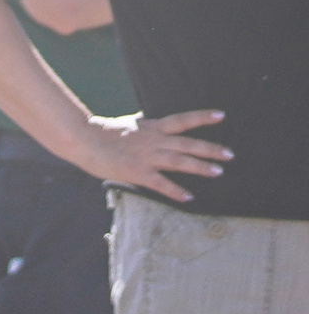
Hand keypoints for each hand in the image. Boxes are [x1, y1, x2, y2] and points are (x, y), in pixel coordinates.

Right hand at [69, 109, 229, 202]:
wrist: (84, 139)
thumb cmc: (100, 133)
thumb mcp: (127, 125)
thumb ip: (141, 126)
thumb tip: (146, 121)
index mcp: (151, 127)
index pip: (182, 120)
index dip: (202, 117)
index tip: (221, 116)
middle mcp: (154, 140)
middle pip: (188, 144)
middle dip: (210, 149)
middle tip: (230, 155)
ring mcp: (147, 156)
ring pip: (180, 161)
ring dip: (200, 167)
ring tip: (218, 172)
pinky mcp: (137, 172)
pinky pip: (161, 183)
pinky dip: (176, 191)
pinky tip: (188, 197)